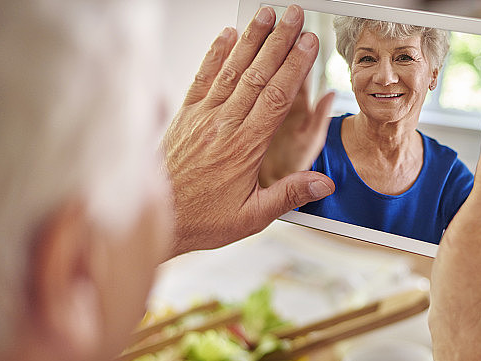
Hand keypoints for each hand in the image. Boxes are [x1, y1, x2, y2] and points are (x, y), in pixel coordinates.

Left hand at [163, 5, 334, 256]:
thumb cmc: (202, 220)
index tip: (308, 42)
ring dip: (251, 39)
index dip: (294, 67)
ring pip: (232, 69)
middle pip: (257, 74)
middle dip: (278, 41)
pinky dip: (215, 54)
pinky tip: (228, 35)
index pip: (275, 98)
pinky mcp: (184, 116)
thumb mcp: (252, 218)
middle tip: (294, 15)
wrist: (156, 220)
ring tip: (267, 14)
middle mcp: (222, 126)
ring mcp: (201, 117)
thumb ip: (289, 196)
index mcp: (244, 148)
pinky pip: (203, 78)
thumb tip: (323, 184)